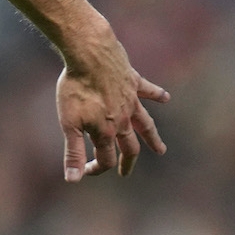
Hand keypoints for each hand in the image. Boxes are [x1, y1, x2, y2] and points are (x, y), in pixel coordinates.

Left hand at [56, 38, 169, 180]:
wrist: (89, 55)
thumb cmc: (76, 88)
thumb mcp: (69, 123)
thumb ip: (73, 152)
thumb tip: (74, 180)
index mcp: (106, 131)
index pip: (106, 159)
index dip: (96, 169)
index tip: (86, 171)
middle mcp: (123, 119)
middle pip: (129, 146)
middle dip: (126, 161)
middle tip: (125, 172)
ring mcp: (130, 100)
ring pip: (145, 123)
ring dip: (152, 138)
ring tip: (161, 150)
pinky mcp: (133, 81)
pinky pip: (148, 90)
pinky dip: (157, 94)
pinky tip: (165, 98)